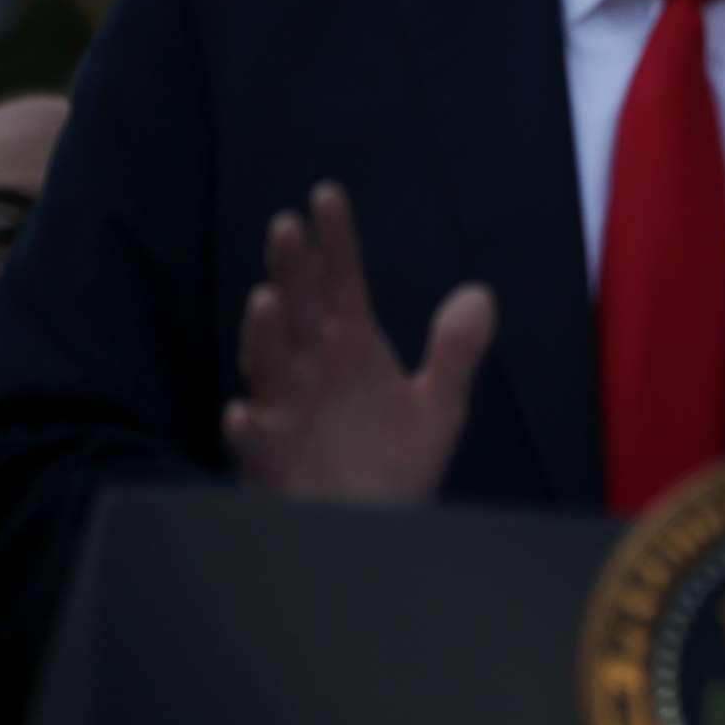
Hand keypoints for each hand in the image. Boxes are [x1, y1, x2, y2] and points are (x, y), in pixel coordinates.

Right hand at [222, 181, 495, 502]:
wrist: (376, 528)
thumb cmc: (395, 462)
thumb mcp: (439, 406)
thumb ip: (456, 351)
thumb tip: (480, 294)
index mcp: (350, 347)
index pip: (339, 283)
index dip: (335, 241)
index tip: (327, 195)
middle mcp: (312, 370)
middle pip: (299, 310)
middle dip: (292, 271)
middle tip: (288, 227)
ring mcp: (287, 412)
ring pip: (268, 366)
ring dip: (264, 335)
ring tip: (267, 299)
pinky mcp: (273, 461)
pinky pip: (254, 443)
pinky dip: (247, 429)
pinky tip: (244, 413)